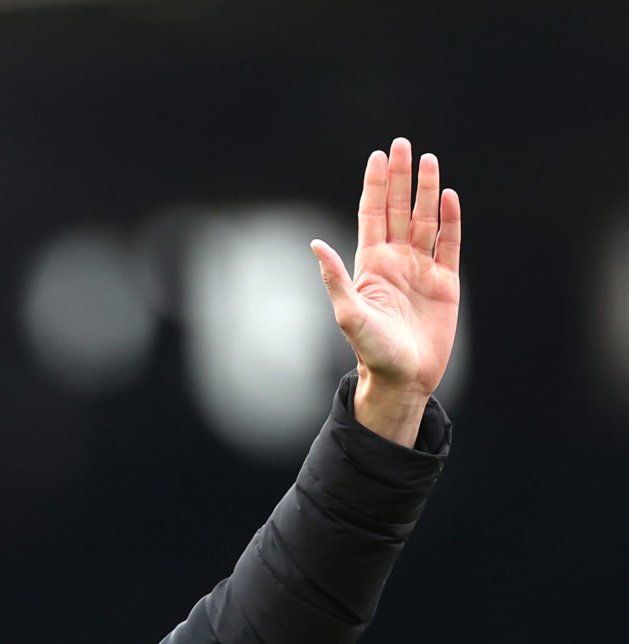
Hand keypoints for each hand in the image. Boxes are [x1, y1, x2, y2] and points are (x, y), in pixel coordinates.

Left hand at [311, 138, 461, 445]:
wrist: (403, 377)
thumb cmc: (371, 351)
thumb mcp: (348, 314)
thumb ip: (335, 279)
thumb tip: (316, 244)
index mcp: (370, 264)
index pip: (372, 214)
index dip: (375, 185)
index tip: (378, 156)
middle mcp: (395, 261)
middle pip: (398, 209)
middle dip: (400, 177)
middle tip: (403, 144)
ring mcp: (421, 269)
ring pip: (425, 220)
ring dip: (426, 190)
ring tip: (430, 159)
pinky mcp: (445, 283)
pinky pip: (450, 244)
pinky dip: (450, 220)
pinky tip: (449, 197)